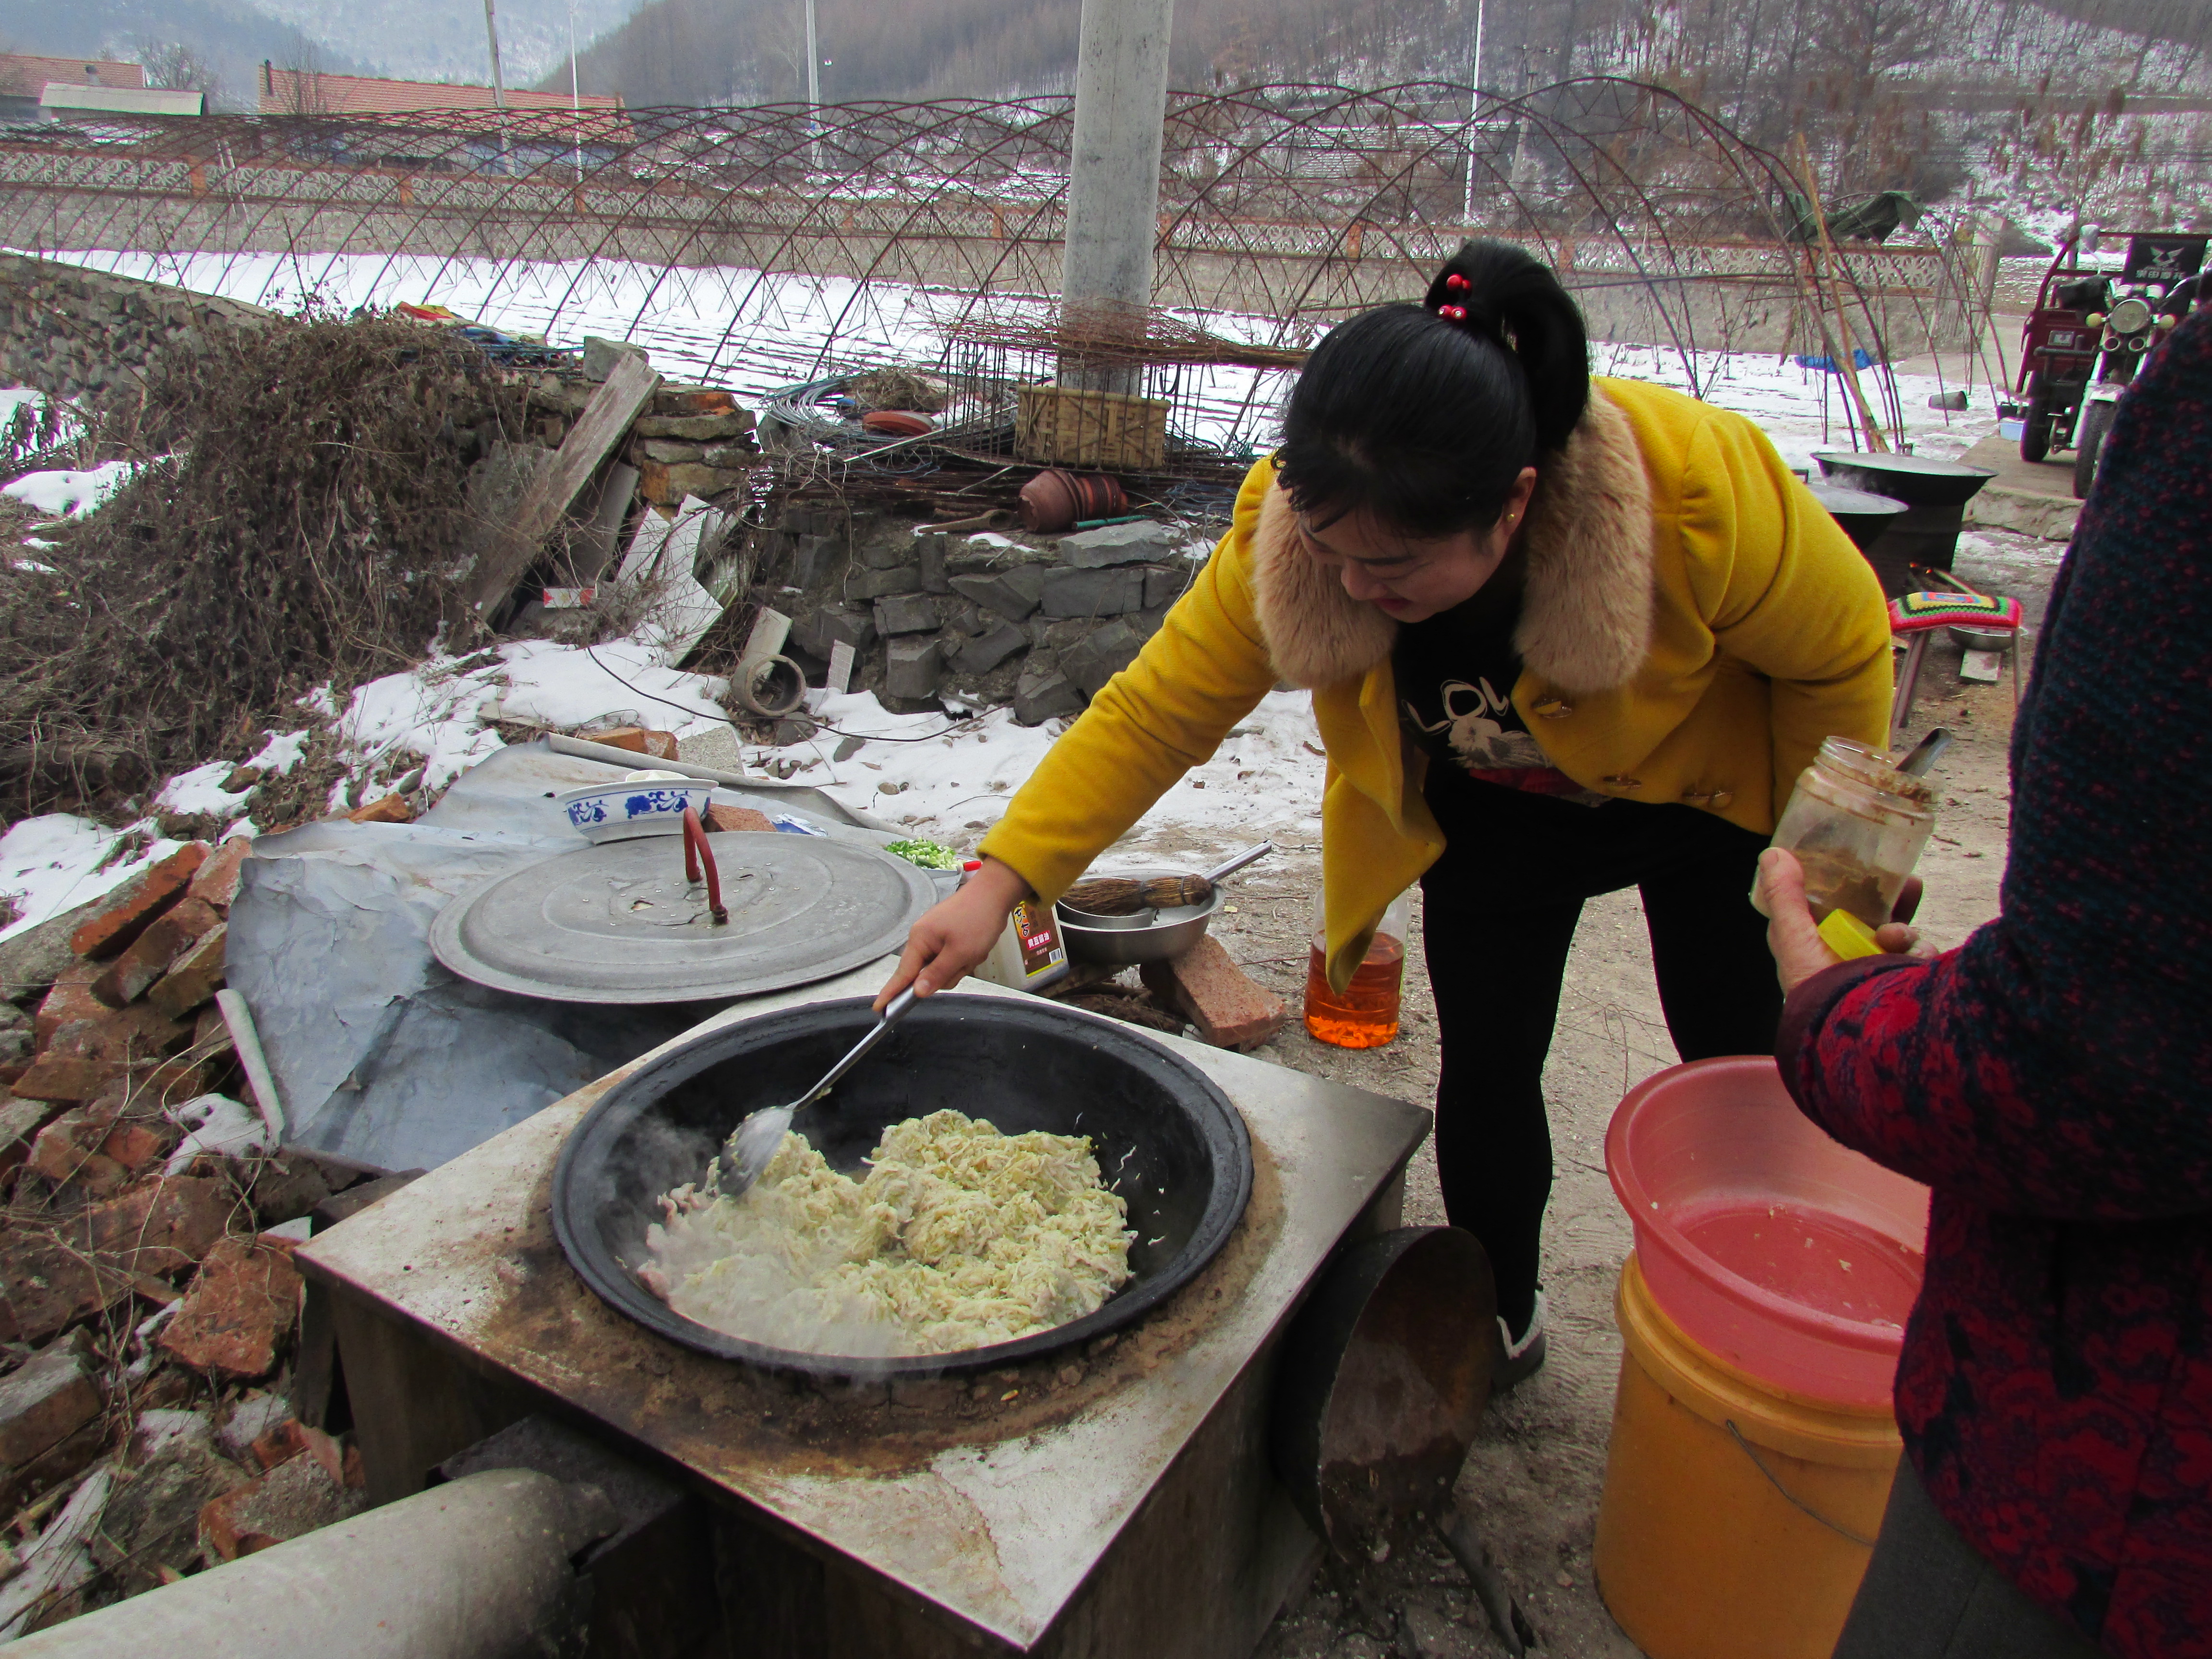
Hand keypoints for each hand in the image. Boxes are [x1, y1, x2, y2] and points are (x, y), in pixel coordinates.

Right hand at [875, 857, 1029, 1008]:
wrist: (994, 893)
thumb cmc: (978, 919)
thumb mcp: (960, 953)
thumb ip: (937, 974)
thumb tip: (916, 992)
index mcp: (920, 939)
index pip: (903, 973)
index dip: (892, 993)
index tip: (879, 1009)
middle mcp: (922, 937)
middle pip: (926, 973)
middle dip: (949, 973)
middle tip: (967, 959)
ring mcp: (934, 936)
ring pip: (942, 967)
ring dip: (960, 965)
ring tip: (974, 950)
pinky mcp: (946, 936)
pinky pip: (950, 958)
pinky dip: (964, 957)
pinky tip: (975, 947)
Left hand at [1755, 849, 1923, 996]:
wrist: (1858, 1033)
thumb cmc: (1818, 987)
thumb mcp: (1793, 937)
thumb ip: (1783, 896)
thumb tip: (1773, 853)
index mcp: (1816, 949)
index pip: (1829, 910)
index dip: (1842, 886)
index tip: (1857, 864)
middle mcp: (1847, 960)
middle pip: (1874, 917)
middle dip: (1892, 900)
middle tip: (1910, 883)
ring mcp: (1878, 973)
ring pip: (1901, 936)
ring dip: (1904, 930)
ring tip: (1898, 937)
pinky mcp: (1905, 983)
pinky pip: (1920, 958)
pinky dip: (1921, 954)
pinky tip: (1915, 958)